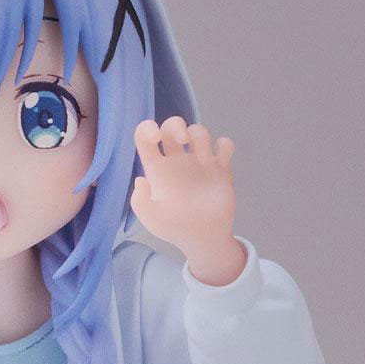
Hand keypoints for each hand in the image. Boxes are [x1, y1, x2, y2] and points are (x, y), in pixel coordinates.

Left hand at [128, 118, 243, 284]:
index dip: (147, 128)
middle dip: (177, 124)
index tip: (155, 137)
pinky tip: (220, 159)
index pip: (144, 137)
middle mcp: (176, 162)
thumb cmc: (175, 229)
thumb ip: (140, 201)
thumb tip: (141, 179)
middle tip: (183, 139)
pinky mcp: (220, 169)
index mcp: (157, 169)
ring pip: (199, 131)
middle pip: (172, 125)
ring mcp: (199, 163)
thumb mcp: (151, 219)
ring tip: (204, 160)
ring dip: (202, 136)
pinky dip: (224, 144)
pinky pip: (224, 144)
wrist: (203, 239)